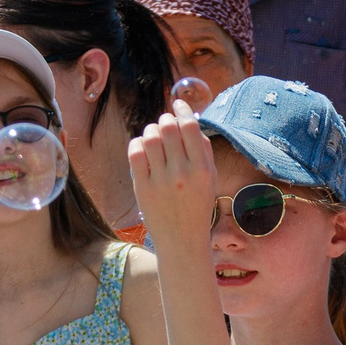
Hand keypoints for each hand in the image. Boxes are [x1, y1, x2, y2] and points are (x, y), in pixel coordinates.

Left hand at [127, 108, 219, 244]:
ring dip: (151, 130)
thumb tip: (189, 118)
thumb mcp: (210, 178)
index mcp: (202, 169)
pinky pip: (135, 152)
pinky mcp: (142, 187)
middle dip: (165, 120)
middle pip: (168, 127)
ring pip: (150, 136)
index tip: (177, 104)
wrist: (181, 240)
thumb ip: (203, 148)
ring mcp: (160, 180)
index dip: (182, 110)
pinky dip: (138, 144)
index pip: (190, 126)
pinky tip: (143, 149)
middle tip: (165, 125)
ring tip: (154, 137)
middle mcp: (181, 173)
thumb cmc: (197, 205)